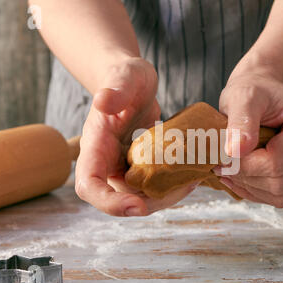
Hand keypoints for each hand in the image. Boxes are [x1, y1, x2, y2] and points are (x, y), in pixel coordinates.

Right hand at [75, 57, 196, 216]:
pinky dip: (172, 185)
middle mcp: (106, 162)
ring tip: (193, 179)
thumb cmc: (127, 76)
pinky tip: (192, 174)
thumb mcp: (126, 75)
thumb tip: (102, 102)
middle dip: (151, 202)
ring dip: (166, 196)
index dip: (109, 202)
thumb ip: (116, 87)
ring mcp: (122, 166)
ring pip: (140, 196)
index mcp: (95, 145)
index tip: (137, 206)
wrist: (132, 83)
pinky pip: (152, 185)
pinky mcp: (139, 167)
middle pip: (119, 199)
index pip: (88, 185)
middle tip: (184, 187)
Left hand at [215, 71, 282, 207]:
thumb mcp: (242, 96)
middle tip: (222, 164)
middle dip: (246, 176)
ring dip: (249, 186)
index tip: (223, 156)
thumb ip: (240, 120)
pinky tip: (238, 177)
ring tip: (229, 169)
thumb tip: (236, 150)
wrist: (261, 95)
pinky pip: (279, 197)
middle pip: (280, 181)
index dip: (246, 165)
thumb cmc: (254, 91)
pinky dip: (255, 192)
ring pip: (280, 194)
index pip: (278, 161)